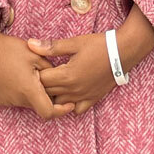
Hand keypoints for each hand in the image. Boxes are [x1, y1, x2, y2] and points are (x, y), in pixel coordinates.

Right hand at [0, 15, 72, 120]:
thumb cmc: (11, 49)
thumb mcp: (36, 55)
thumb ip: (51, 71)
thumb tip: (60, 81)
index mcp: (28, 89)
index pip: (48, 112)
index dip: (61, 111)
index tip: (69, 104)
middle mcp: (16, 99)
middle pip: (38, 105)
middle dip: (45, 96)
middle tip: (44, 78)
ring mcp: (5, 100)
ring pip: (26, 102)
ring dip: (31, 94)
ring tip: (26, 74)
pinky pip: (14, 100)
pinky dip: (19, 93)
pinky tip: (16, 77)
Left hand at [32, 8, 153, 115]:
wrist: (123, 52)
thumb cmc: (99, 45)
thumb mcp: (74, 43)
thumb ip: (51, 46)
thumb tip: (30, 44)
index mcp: (67, 75)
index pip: (41, 81)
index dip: (34, 73)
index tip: (34, 66)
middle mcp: (74, 90)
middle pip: (48, 94)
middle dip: (41, 85)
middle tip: (40, 75)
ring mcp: (83, 97)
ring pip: (60, 104)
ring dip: (53, 96)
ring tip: (53, 84)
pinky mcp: (92, 99)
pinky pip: (77, 111)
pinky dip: (70, 106)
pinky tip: (69, 95)